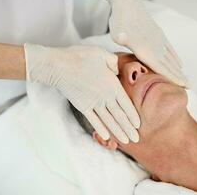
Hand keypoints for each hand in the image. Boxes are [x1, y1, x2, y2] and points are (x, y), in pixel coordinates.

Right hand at [24, 44, 139, 143]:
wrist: (58, 66)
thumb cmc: (81, 57)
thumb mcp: (102, 54)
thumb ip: (114, 63)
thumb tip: (118, 71)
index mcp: (112, 85)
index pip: (126, 104)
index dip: (133, 116)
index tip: (139, 126)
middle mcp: (104, 97)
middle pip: (119, 116)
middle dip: (128, 129)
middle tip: (136, 140)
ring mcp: (93, 103)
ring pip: (108, 121)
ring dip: (117, 132)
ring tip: (125, 142)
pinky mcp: (82, 106)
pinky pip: (93, 120)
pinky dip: (100, 129)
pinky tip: (105, 136)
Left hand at [104, 0, 187, 86]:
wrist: (128, 3)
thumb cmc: (120, 20)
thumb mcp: (117, 31)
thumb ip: (122, 37)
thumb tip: (122, 37)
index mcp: (146, 50)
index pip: (162, 68)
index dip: (173, 78)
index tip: (184, 86)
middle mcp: (155, 47)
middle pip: (170, 65)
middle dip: (180, 77)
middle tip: (190, 87)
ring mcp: (158, 41)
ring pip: (171, 58)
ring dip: (179, 69)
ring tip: (186, 79)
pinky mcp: (158, 35)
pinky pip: (170, 50)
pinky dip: (175, 57)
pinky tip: (179, 63)